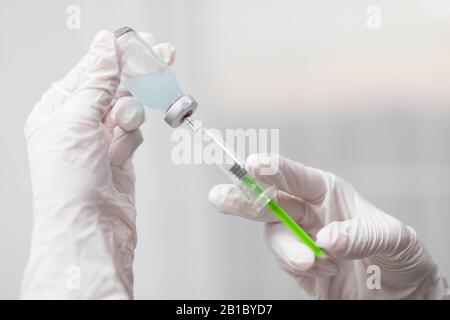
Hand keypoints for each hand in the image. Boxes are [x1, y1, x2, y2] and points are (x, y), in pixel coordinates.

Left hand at [22, 30, 174, 298]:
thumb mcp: (77, 119)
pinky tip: (123, 150)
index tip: (140, 42)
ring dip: (130, 113)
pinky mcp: (120, 157)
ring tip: (123, 126)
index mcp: (56, 111)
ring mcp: (100, 142)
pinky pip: (133, 133)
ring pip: (126, 108)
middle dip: (134, 75)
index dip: (114, 55)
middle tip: (163, 57)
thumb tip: (105, 45)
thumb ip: (96, 80)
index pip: (89, 71)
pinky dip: (133, 137)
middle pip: (111, 87)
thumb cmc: (69, 183)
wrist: (91, 229)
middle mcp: (76, 124)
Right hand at [209, 154, 448, 298]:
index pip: (296, 177)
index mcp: (327, 192)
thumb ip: (360, 236)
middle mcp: (308, 212)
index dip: (274, 170)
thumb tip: (327, 238)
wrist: (399, 295)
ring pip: (273, 234)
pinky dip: (297, 265)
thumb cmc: (399, 257)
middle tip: (220, 198)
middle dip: (244, 197)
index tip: (254, 164)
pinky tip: (321, 269)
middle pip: (268, 200)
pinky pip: (284, 261)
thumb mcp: (392, 240)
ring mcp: (300, 239)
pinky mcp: (296, 266)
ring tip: (310, 262)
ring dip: (287, 248)